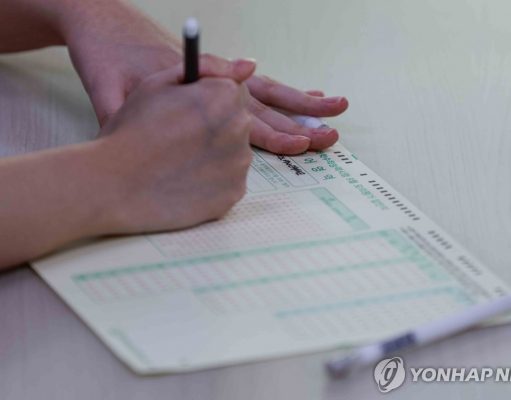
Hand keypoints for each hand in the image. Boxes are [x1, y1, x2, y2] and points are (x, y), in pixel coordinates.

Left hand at [60, 0, 347, 154]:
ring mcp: (218, 75)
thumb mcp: (108, 89)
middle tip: (332, 132)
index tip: (300, 142)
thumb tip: (145, 145)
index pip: (243, 114)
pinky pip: (256, 85)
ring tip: (332, 106)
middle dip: (302, 119)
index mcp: (197, 84)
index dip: (273, 131)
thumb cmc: (106, 55)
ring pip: (269, 91)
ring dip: (302, 102)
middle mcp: (215, 78)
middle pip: (268, 102)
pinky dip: (281, 92)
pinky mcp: (213, 72)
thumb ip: (128, 114)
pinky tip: (296, 97)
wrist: (101, 22)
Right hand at [94, 56, 254, 232]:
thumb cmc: (131, 131)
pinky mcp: (233, 194)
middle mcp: (240, 128)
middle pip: (235, 122)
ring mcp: (240, 164)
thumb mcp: (158, 83)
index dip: (208, 98)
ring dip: (214, 153)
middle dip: (213, 126)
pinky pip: (228, 180)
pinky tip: (185, 180)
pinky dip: (212, 181)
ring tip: (179, 161)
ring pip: (233, 152)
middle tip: (179, 138)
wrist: (115, 185)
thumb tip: (248, 66)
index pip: (232, 90)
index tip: (189, 109)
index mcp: (224, 96)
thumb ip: (206, 67)